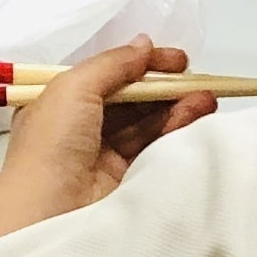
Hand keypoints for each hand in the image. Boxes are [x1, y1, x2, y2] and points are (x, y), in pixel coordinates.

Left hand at [0, 37, 214, 230]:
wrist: (48, 212)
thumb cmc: (54, 142)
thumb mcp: (74, 87)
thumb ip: (113, 64)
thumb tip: (145, 44)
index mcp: (60, 102)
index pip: (108, 76)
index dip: (142, 65)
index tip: (179, 60)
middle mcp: (80, 127)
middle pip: (130, 100)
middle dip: (164, 87)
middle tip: (198, 80)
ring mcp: (102, 155)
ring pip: (145, 124)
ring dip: (176, 108)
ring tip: (207, 98)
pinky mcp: (122, 179)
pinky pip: (152, 147)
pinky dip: (174, 130)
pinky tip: (197, 116)